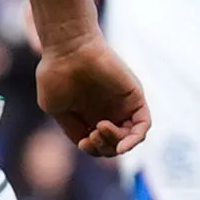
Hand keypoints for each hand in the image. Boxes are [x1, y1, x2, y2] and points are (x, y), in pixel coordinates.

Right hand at [36, 33, 150, 157]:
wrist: (67, 50)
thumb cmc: (55, 75)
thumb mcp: (57, 109)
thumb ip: (72, 127)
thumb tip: (85, 141)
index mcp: (89, 116)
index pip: (99, 145)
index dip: (93, 149)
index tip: (83, 140)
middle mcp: (108, 111)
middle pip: (115, 145)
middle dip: (103, 148)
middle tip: (91, 135)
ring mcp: (123, 105)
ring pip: (129, 138)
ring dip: (116, 144)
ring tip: (100, 129)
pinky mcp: (135, 97)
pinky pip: (143, 125)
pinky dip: (135, 139)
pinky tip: (122, 145)